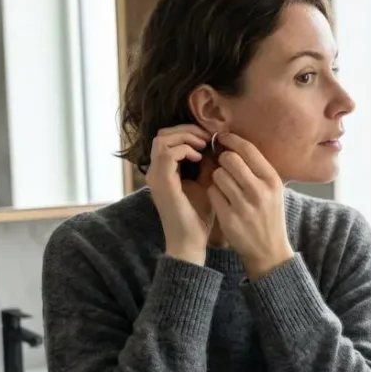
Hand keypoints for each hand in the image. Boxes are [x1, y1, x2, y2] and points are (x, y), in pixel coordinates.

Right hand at [146, 125, 216, 265]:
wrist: (190, 241)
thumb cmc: (198, 216)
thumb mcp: (206, 184)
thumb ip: (206, 164)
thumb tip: (216, 144)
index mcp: (163, 171)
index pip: (167, 138)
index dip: (187, 132)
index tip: (208, 137)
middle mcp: (155, 171)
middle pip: (162, 134)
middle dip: (186, 130)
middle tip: (206, 137)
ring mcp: (155, 176)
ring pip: (162, 140)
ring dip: (185, 137)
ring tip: (203, 145)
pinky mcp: (162, 183)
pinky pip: (167, 154)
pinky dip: (184, 150)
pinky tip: (199, 157)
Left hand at [208, 133, 294, 278]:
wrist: (269, 250)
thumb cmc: (269, 215)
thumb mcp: (273, 191)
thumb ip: (257, 169)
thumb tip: (235, 145)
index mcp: (272, 180)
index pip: (248, 149)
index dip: (231, 140)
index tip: (222, 138)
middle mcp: (260, 191)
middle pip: (230, 159)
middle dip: (222, 160)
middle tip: (223, 165)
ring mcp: (244, 206)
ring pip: (218, 175)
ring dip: (217, 177)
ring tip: (224, 186)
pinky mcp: (229, 218)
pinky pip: (212, 193)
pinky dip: (214, 193)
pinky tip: (221, 199)